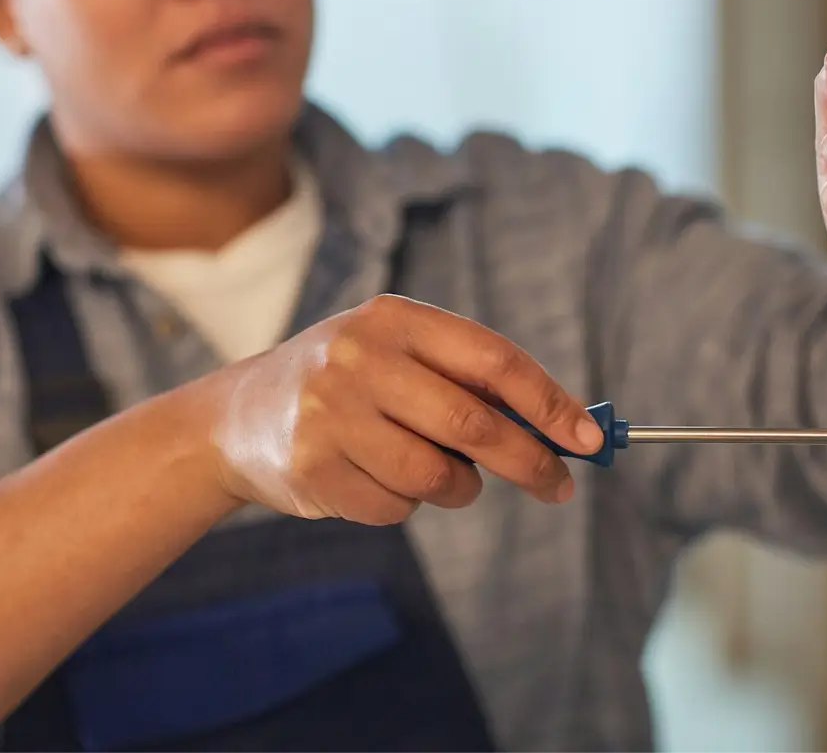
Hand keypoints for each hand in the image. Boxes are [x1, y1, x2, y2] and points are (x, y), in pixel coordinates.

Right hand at [203, 294, 604, 524]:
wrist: (237, 416)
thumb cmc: (349, 385)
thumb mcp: (400, 356)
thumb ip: (471, 383)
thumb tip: (566, 429)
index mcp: (393, 317)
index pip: (494, 360)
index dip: (550, 403)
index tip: (590, 439)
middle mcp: (359, 358)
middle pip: (474, 425)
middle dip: (530, 462)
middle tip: (559, 486)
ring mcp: (330, 414)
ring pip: (438, 477)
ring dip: (456, 488)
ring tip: (436, 473)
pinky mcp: (313, 467)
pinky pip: (396, 507)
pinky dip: (403, 503)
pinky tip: (371, 476)